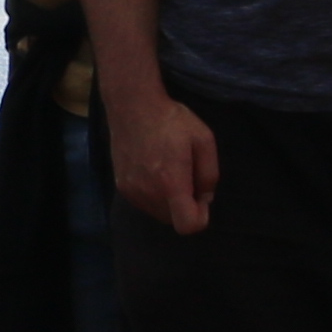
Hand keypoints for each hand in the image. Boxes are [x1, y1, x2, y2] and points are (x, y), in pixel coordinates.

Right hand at [104, 82, 217, 235]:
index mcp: (170, 183)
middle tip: (186, 178)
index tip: (200, 197)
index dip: (200, 218)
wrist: (132, 105)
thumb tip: (205, 198)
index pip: (188, 226)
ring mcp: (131, 191)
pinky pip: (145, 203)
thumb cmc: (172, 120)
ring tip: (169, 172)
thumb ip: (210, 175)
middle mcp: (148, 193)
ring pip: (159, 213)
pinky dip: (154, 196)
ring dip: (169, 202)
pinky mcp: (121, 186)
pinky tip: (154, 171)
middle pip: (173, 221)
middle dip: (185, 207)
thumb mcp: (204, 140)